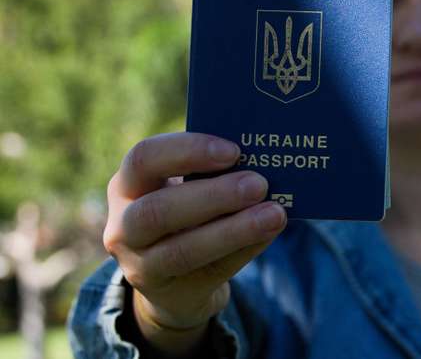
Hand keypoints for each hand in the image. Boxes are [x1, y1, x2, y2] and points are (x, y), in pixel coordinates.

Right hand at [103, 132, 285, 352]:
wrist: (175, 278)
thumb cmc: (188, 212)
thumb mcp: (186, 188)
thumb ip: (213, 173)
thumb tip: (263, 160)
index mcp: (128, 185)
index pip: (144, 158)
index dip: (188, 151)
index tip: (233, 151)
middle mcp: (123, 225)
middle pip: (157, 210)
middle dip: (214, 195)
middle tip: (259, 184)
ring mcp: (140, 265)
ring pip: (183, 250)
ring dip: (235, 230)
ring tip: (274, 214)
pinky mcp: (169, 292)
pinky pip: (210, 272)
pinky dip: (244, 250)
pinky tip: (269, 233)